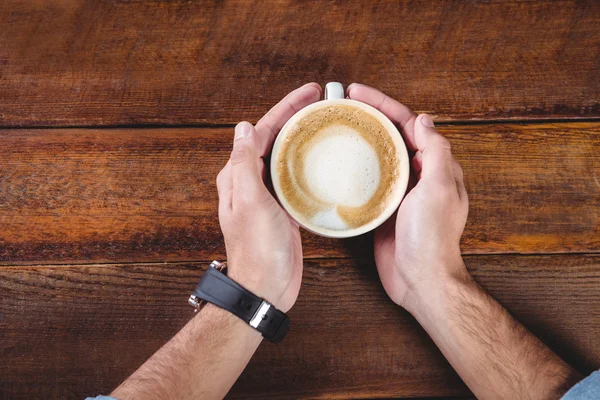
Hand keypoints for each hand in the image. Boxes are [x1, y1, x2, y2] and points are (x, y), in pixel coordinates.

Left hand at [216, 83, 321, 312]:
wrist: (266, 287)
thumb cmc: (257, 248)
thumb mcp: (250, 201)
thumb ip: (245, 164)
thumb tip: (245, 128)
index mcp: (238, 175)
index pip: (261, 131)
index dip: (285, 108)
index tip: (308, 92)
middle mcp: (250, 181)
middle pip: (275, 139)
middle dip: (296, 117)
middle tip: (323, 102)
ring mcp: (268, 195)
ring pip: (286, 157)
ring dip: (304, 138)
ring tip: (326, 123)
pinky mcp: (283, 209)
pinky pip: (295, 178)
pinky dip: (309, 164)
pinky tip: (323, 160)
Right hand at [347, 83, 468, 313]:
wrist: (420, 280)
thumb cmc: (432, 237)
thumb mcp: (438, 188)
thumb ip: (435, 152)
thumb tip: (423, 120)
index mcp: (433, 166)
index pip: (408, 124)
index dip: (384, 104)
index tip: (357, 93)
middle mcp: (417, 175)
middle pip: (390, 136)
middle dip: (368, 117)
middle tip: (340, 105)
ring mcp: (398, 193)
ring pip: (377, 158)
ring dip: (359, 141)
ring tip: (334, 128)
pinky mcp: (382, 210)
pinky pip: (367, 183)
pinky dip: (354, 170)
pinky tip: (337, 166)